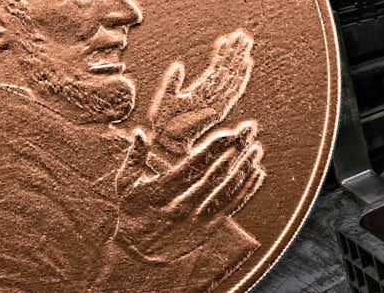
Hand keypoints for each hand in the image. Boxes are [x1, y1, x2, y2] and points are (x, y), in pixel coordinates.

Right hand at [113, 124, 265, 261]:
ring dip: (244, 168)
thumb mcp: (126, 186)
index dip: (214, 149)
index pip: (193, 166)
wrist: (138, 253)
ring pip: (227, 190)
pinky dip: (247, 190)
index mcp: (163, 191)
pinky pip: (231, 207)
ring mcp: (197, 218)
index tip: (230, 134)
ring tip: (257, 149)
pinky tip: (258, 173)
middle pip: (214, 174)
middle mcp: (182, 205)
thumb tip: (140, 133)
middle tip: (250, 131)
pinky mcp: (208, 229)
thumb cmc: (132, 213)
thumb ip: (134, 158)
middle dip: (234, 150)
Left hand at [148, 30, 254, 159]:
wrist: (164, 142)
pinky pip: (232, 91)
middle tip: (243, 35)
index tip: (228, 38)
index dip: (222, 54)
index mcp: (201, 93)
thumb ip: (173, 82)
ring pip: (232, 77)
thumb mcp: (165, 97)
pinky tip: (246, 63)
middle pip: (227, 70)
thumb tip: (179, 64)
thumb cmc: (163, 124)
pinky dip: (240, 77)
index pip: (216, 69)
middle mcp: (212, 97)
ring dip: (239, 60)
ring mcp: (217, 103)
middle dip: (235, 53)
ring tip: (246, 43)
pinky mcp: (218, 110)